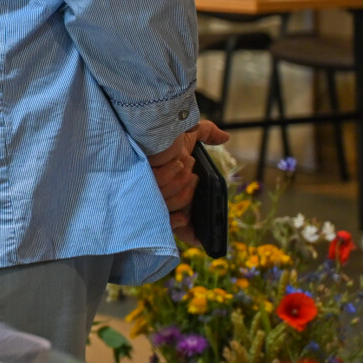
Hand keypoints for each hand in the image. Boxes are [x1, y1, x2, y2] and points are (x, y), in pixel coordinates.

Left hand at [148, 120, 229, 244]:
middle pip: (183, 208)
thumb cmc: (161, 131)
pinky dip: (167, 173)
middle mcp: (158, 197)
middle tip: (183, 168)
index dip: (190, 234)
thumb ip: (206, 134)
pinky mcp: (137, 187)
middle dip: (187, 187)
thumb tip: (225, 137)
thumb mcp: (185, 132)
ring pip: (174, 198)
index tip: (198, 239)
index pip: (181, 225)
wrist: (142, 124)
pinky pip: (159, 187)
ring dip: (178, 177)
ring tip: (171, 161)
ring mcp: (147, 194)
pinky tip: (162, 164)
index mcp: (170, 192)